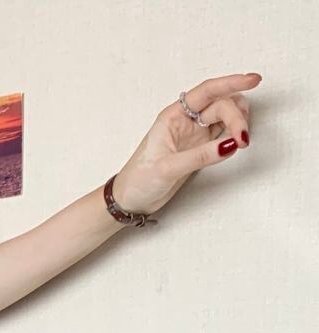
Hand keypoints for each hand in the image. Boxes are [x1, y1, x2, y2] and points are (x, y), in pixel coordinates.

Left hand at [111, 72, 261, 215]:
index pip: (207, 91)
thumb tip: (230, 145)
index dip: (231, 83)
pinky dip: (233, 137)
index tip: (253, 80)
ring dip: (238, 124)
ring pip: (226, 117)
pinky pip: (223, 134)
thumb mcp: (168, 168)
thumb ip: (200, 156)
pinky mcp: (200, 148)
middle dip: (237, 117)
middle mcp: (185, 120)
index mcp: (173, 116)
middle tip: (242, 139)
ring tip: (240, 142)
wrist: (130, 201)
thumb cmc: (139, 181)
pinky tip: (233, 146)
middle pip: (221, 105)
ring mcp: (194, 134)